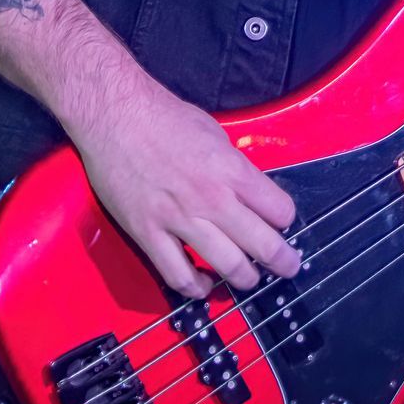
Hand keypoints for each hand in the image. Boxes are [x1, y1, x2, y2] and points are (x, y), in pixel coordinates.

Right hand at [71, 70, 301, 297]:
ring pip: (227, 266)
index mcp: (232, 170)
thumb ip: (233, 166)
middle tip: (289, 267)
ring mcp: (179, 219)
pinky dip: (196, 288)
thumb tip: (247, 189)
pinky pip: (178, 275)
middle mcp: (212, 198)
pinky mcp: (147, 233)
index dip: (285, 219)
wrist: (115, 115)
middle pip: (263, 244)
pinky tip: (204, 285)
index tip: (282, 223)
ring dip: (246, 279)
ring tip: (250, 279)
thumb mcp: (215, 133)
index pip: (279, 209)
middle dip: (283, 261)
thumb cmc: (165, 117)